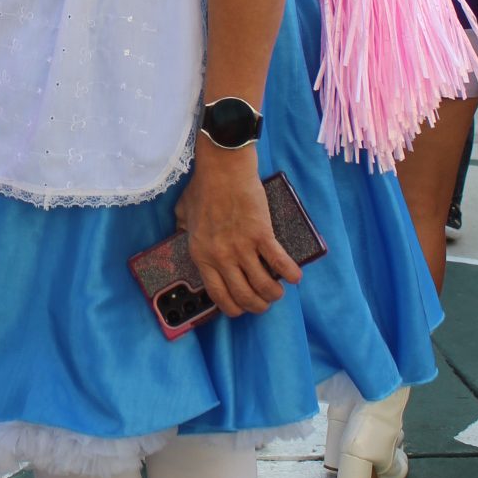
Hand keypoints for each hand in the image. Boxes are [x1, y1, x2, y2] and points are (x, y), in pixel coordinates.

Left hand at [174, 144, 300, 316]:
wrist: (223, 169)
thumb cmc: (203, 188)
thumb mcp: (183, 213)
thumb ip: (182, 229)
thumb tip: (181, 234)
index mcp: (201, 256)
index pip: (218, 295)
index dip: (232, 308)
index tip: (240, 309)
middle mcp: (221, 257)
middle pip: (243, 295)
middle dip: (256, 306)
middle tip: (263, 303)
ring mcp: (242, 247)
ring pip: (262, 285)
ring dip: (273, 294)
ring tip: (278, 292)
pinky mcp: (261, 234)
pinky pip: (279, 262)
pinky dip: (290, 273)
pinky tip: (295, 277)